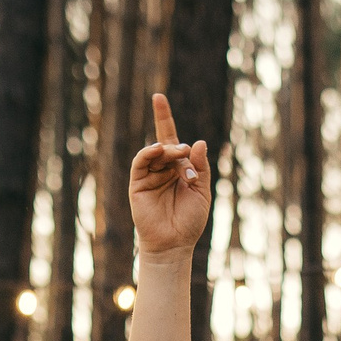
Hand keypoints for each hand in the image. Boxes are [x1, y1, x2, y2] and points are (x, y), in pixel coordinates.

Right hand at [129, 92, 212, 262]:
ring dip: (169, 151)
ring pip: (156, 153)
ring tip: (180, 156)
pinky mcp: (138, 184)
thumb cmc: (190, 221)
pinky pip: (141, 162)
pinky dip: (148, 153)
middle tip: (187, 160)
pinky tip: (158, 150)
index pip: (171, 138)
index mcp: (178, 168)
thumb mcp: (202, 191)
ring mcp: (149, 175)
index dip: (164, 117)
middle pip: (166, 144)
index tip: (157, 96)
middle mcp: (162, 169)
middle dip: (177, 147)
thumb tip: (198, 142)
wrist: (175, 244)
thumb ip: (200, 167)